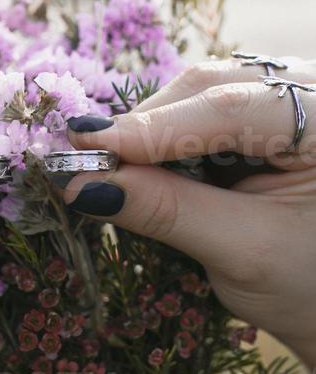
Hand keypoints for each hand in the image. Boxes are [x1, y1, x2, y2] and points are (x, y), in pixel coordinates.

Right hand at [63, 57, 315, 370]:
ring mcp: (294, 96)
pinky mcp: (271, 110)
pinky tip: (144, 159)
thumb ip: (166, 211)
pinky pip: (208, 106)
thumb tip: (81, 184)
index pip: (229, 109)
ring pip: (203, 92)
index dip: (151, 127)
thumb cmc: (310, 285)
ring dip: (153, 129)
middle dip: (145, 125)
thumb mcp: (243, 252)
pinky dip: (170, 133)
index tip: (87, 147)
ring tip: (112, 166)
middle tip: (86, 159)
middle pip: (211, 88)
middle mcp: (313, 94)